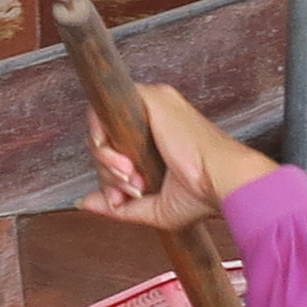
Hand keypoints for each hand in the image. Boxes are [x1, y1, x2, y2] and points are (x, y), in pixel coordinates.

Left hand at [81, 80, 278, 239]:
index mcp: (157, 140)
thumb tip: (83, 203)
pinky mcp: (149, 97)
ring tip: (136, 178)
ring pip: (103, 128)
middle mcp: (152, 120)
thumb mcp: (153, 208)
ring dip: (108, 163)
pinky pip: (104, 109)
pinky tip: (124, 162)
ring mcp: (151, 106)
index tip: (126, 197)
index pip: (115, 152)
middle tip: (135, 188)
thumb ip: (116, 205)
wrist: (223, 181)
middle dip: (109, 174)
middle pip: (106, 141)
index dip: (111, 177)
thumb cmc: (202, 196)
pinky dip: (104, 140)